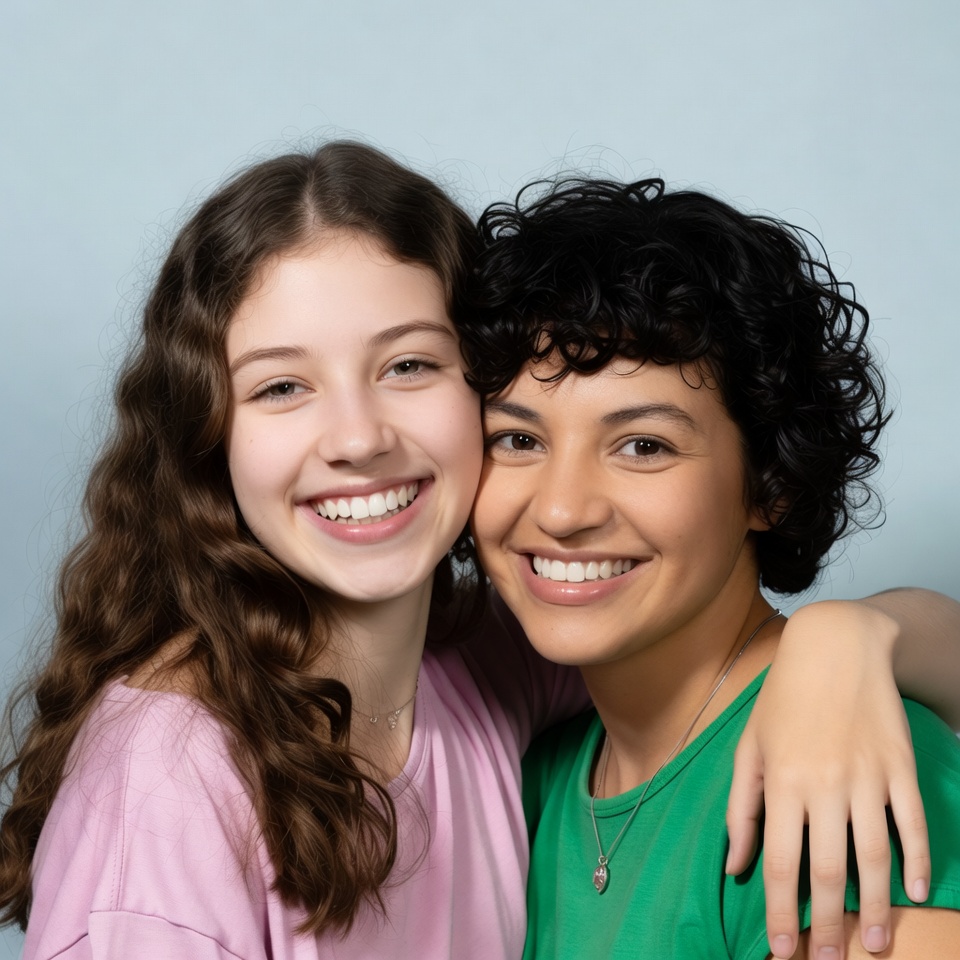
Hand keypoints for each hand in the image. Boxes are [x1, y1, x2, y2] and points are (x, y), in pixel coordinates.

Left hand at [726, 601, 929, 958]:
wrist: (836, 648)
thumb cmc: (783, 700)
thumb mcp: (749, 746)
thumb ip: (740, 807)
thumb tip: (735, 865)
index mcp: (782, 781)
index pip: (780, 862)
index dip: (780, 912)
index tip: (782, 950)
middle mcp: (825, 784)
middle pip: (828, 870)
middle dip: (827, 924)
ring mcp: (868, 777)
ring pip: (875, 857)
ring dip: (875, 907)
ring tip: (874, 944)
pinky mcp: (901, 767)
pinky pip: (913, 824)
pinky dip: (919, 861)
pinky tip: (916, 892)